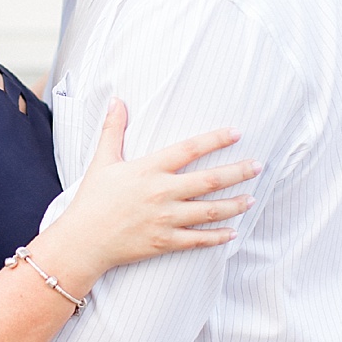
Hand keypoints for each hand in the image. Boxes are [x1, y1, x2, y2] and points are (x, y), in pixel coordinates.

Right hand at [53, 99, 259, 280]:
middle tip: (259, 166)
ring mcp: (165, 219)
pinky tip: (234, 232)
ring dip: (235, 204)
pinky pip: (198, 239)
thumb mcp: (103, 161)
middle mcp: (161, 192)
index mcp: (149, 169)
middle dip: (238, 172)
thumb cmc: (93, 200)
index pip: (189, 149)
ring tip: (252, 197)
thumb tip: (117, 99)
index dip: (216, 139)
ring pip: (210, 210)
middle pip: (209, 180)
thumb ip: (113, 130)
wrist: (83, 241)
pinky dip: (218, 237)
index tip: (237, 133)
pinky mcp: (165, 242)